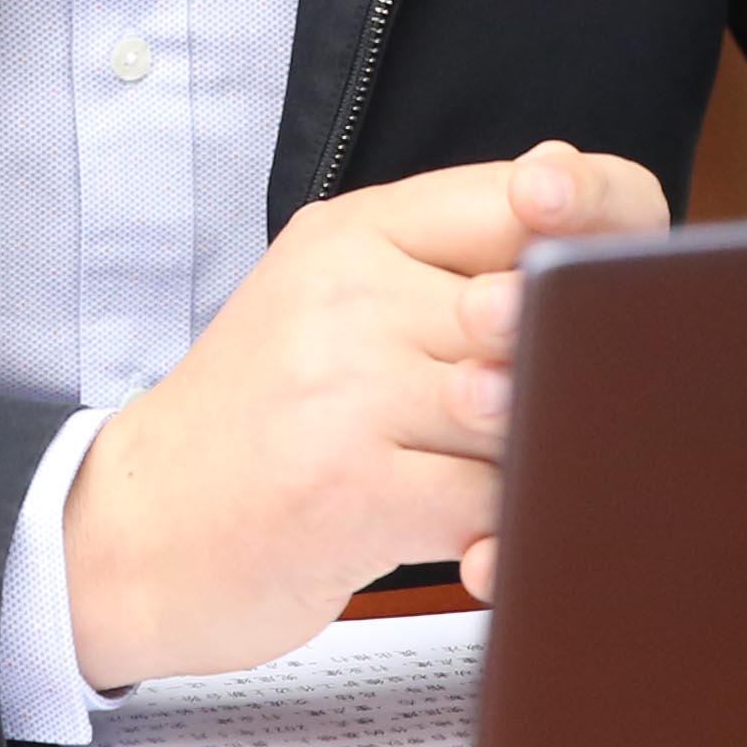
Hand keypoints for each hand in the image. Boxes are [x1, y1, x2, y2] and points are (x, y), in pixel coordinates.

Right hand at [61, 139, 668, 689]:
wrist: (132, 529)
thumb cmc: (262, 426)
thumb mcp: (336, 311)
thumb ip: (449, 280)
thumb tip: (613, 287)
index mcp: (358, 232)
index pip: (527, 193)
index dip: (603, 226)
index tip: (614, 281)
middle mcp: (351, 290)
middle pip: (542, 308)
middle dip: (575, 372)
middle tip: (578, 412)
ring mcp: (345, 384)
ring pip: (526, 408)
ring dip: (536, 463)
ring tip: (511, 487)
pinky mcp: (347, 483)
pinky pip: (488, 501)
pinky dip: (503, 538)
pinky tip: (476, 553)